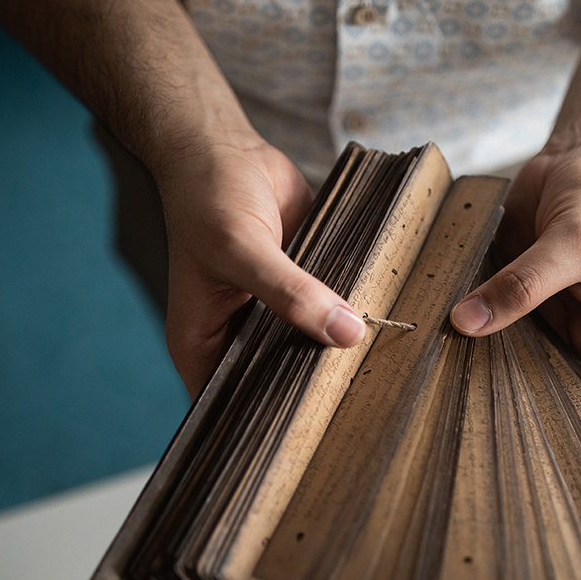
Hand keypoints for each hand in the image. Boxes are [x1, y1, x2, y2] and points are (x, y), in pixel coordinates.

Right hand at [158, 137, 365, 397]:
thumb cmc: (206, 198)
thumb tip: (347, 331)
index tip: (314, 430)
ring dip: (333, 352)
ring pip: (305, 348)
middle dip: (311, 386)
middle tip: (357, 402)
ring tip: (375, 373)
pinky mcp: (299, 291)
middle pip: (277, 380)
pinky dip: (345, 318)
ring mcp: (269, 316)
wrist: (223, 150)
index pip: (233, 404)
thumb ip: (291, 292)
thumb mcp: (242, 248)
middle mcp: (237, 337)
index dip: (267, 420)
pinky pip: (325, 314)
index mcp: (203, 344)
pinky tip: (377, 327)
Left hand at [450, 142, 580, 404]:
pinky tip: (440, 337)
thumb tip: (469, 322)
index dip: (568, 427)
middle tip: (468, 409)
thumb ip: (523, 286)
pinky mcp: (515, 294)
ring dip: (484, 360)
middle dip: (513, 395)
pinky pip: (490, 319)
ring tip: (445, 378)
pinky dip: (470, 326)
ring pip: (512, 354)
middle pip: (548, 384)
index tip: (520, 438)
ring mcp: (547, 316)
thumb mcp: (574, 244)